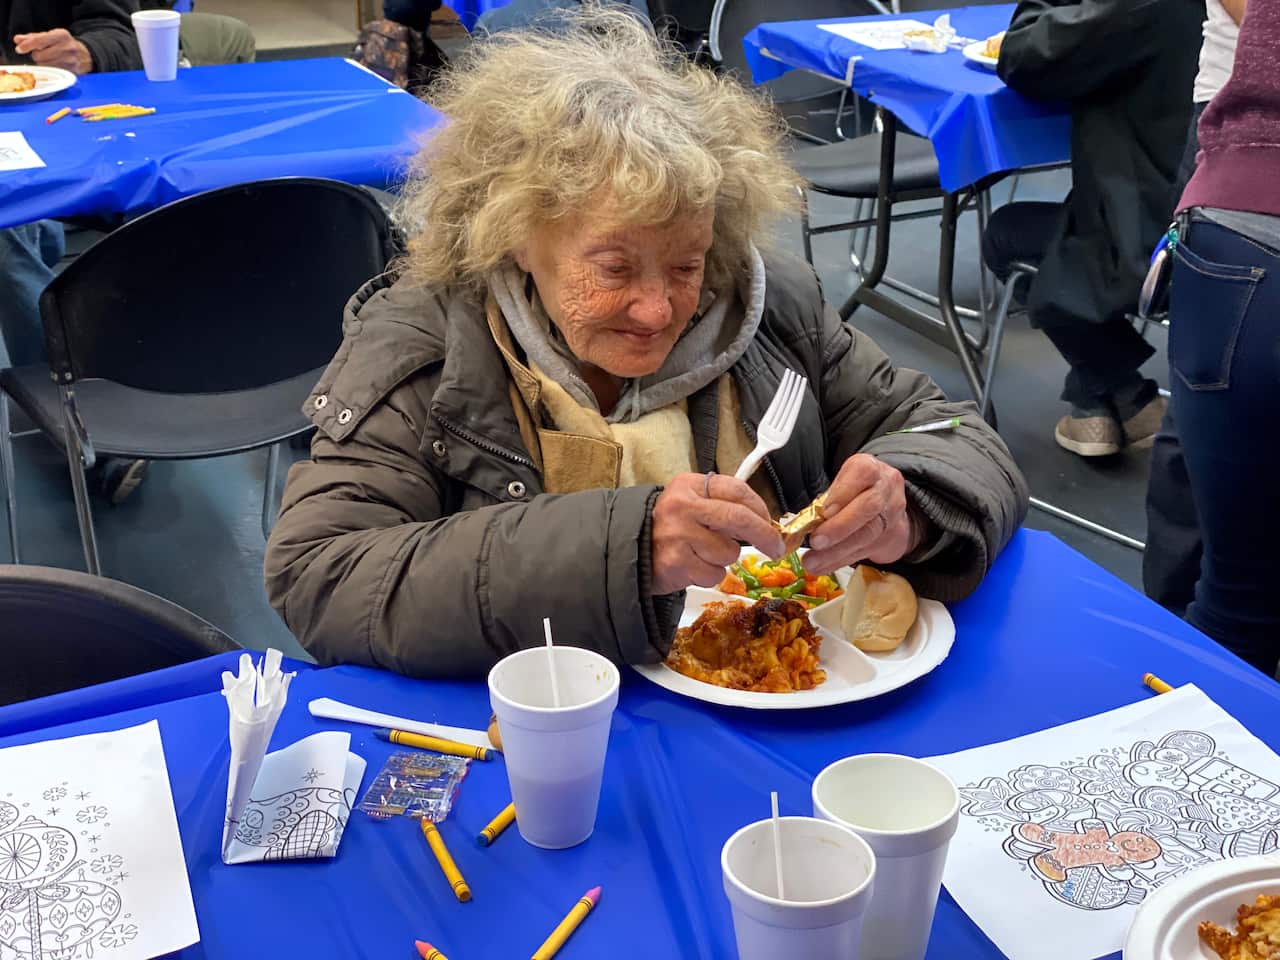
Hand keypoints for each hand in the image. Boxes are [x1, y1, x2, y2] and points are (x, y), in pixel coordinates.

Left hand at [13, 30, 93, 73]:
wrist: (85, 55)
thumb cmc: (63, 44)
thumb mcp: (49, 36)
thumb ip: (32, 38)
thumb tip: (17, 40)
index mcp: (61, 35)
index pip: (39, 41)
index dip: (27, 45)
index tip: (19, 49)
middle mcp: (68, 47)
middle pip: (40, 56)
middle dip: (37, 56)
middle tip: (42, 54)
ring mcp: (72, 61)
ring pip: (45, 65)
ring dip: (43, 63)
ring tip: (49, 59)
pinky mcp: (73, 72)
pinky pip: (53, 72)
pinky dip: (50, 69)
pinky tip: (54, 65)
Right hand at [649, 473, 784, 594]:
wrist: (629, 552)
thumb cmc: (667, 528)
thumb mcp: (689, 503)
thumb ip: (720, 505)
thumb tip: (764, 522)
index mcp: (689, 486)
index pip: (736, 490)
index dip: (760, 508)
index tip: (771, 523)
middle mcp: (683, 506)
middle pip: (738, 518)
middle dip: (764, 535)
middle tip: (776, 548)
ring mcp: (678, 535)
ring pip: (728, 551)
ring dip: (723, 559)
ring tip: (702, 555)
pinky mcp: (676, 562)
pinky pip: (714, 574)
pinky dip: (709, 575)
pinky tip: (692, 567)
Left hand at [804, 454, 915, 572]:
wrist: (889, 505)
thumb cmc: (856, 491)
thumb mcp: (843, 482)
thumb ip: (829, 497)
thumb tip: (803, 522)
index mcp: (869, 468)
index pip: (862, 474)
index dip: (843, 493)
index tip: (824, 511)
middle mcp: (885, 488)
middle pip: (868, 507)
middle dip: (840, 527)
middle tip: (816, 541)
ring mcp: (892, 514)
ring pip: (867, 534)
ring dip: (836, 551)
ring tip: (812, 562)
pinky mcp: (890, 537)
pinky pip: (864, 551)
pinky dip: (840, 560)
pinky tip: (822, 566)